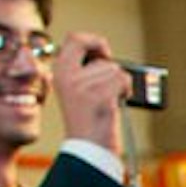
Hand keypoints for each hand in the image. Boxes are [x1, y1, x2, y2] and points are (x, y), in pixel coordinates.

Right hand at [52, 29, 127, 148]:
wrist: (89, 148)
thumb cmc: (90, 120)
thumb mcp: (79, 90)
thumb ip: (86, 71)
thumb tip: (106, 56)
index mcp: (60, 72)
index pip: (75, 38)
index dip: (94, 41)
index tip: (103, 53)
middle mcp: (68, 76)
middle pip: (102, 56)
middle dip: (112, 69)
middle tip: (111, 84)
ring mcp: (83, 86)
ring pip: (115, 70)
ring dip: (120, 84)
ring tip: (109, 102)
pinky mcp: (99, 96)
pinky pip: (123, 80)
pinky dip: (126, 91)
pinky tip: (115, 105)